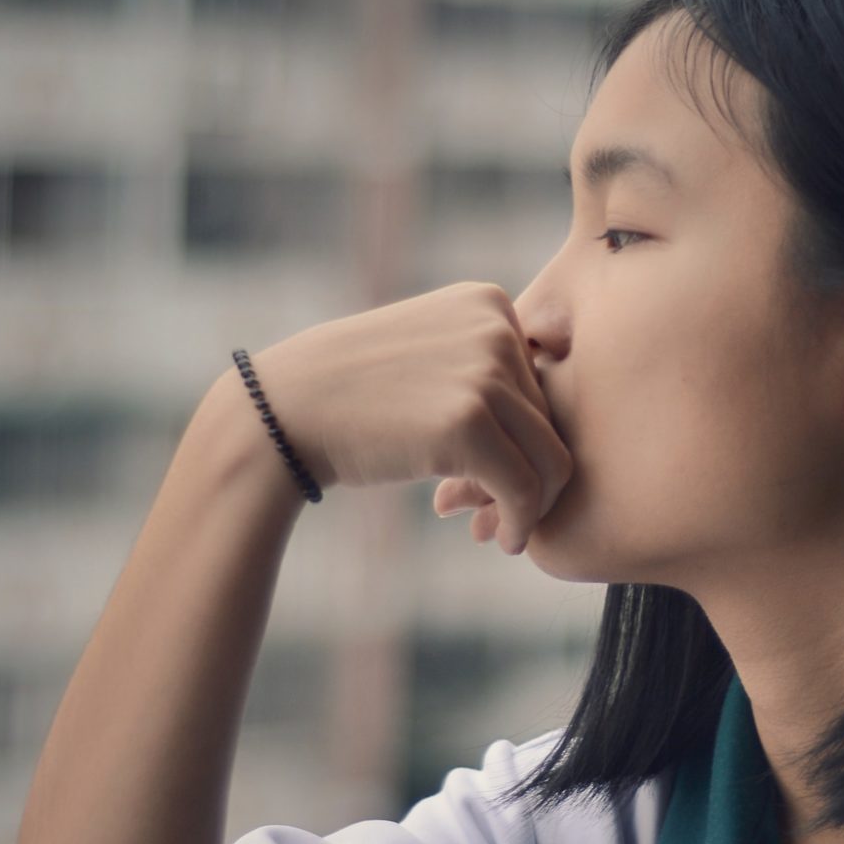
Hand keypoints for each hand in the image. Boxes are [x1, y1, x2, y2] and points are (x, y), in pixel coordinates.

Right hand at [246, 283, 570, 554]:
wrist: (284, 411)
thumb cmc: (354, 396)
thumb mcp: (430, 356)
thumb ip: (489, 374)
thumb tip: (559, 440)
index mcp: (488, 303)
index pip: (543, 385)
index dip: (527, 441)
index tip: (499, 480)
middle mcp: (496, 328)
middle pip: (553, 422)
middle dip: (530, 478)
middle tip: (497, 519)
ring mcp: (484, 372)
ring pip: (551, 459)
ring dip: (531, 506)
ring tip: (500, 532)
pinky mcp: (469, 422)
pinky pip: (525, 487)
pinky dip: (520, 522)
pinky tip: (502, 540)